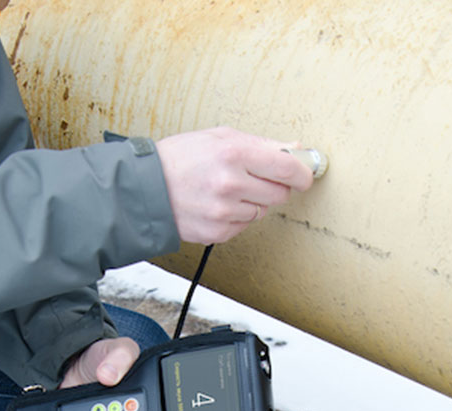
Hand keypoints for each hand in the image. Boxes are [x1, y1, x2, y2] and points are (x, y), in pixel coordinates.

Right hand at [156, 126, 314, 243]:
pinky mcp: (218, 232)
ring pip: (261, 211)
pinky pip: (244, 226)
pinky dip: (236, 217)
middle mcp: (231, 184)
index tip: (305, 174)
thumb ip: (261, 144)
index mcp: (234, 153)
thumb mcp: (220, 137)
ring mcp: (224, 211)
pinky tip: (217, 205)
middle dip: (274, 186)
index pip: (287, 166)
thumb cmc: (180, 159)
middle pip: (279, 193)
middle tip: (255, 178)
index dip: (302, 172)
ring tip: (226, 191)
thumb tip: (296, 148)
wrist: (147, 189)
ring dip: (251, 202)